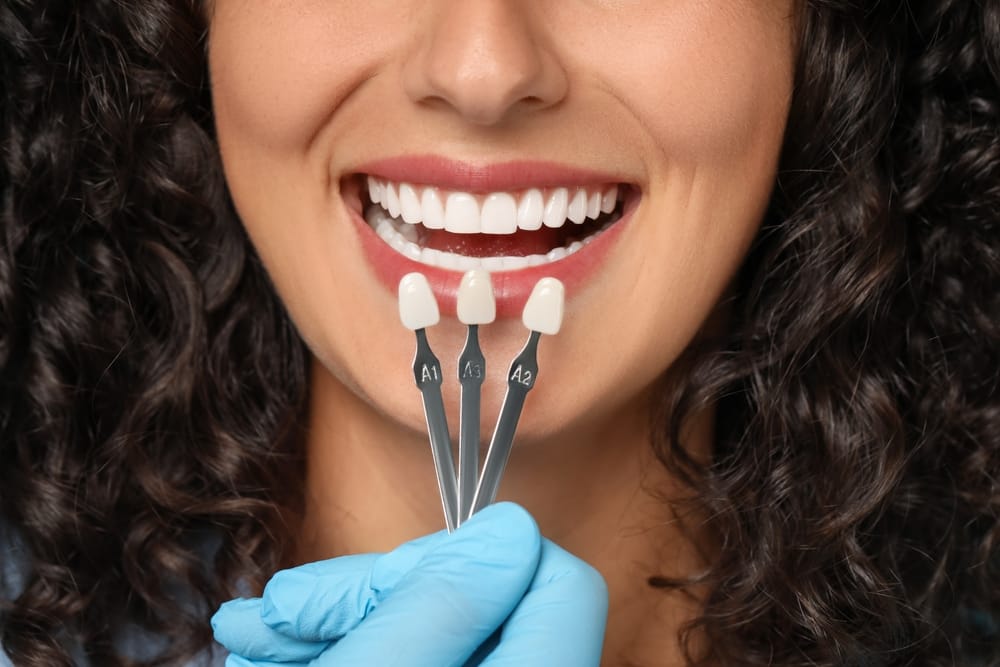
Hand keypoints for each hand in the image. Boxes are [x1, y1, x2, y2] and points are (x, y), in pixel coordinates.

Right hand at [211, 502, 607, 665]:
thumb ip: (445, 605)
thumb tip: (511, 530)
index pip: (558, 583)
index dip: (479, 558)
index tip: (399, 567)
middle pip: (486, 599)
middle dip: (380, 587)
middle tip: (292, 606)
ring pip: (437, 625)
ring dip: (346, 616)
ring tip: (261, 631)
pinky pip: (414, 651)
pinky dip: (349, 642)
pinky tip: (279, 648)